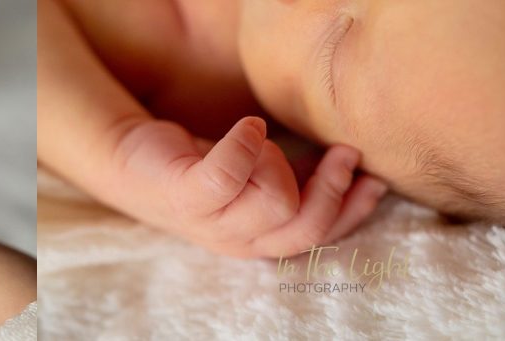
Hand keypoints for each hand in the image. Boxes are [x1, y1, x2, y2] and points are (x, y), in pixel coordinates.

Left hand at [104, 117, 387, 257]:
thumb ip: (299, 179)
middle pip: (301, 227)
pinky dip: (244, 147)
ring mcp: (209, 221)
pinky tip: (249, 126)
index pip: (315, 239)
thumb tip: (350, 166)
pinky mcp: (185, 193)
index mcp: (257, 239)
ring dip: (277, 161)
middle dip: (331, 188)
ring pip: (274, 202)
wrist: (130, 162)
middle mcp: (235, 239)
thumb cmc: (201, 168)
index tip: (374, 180)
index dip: (349, 213)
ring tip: (259, 140)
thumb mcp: (256, 177)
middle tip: (341, 151)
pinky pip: (227, 176)